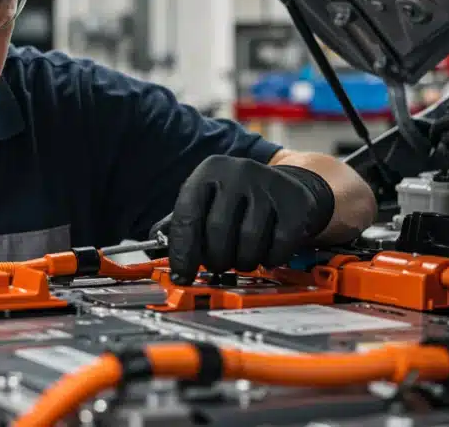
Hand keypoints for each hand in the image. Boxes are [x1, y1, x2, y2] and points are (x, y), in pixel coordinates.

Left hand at [158, 155, 334, 283]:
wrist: (291, 187)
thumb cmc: (240, 201)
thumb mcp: (206, 202)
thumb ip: (179, 222)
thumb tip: (153, 244)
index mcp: (208, 172)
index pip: (187, 215)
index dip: (182, 252)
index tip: (181, 276)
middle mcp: (237, 172)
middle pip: (217, 232)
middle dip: (215, 259)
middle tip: (218, 266)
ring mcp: (269, 185)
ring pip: (249, 242)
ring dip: (243, 262)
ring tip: (242, 258)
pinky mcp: (295, 203)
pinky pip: (278, 246)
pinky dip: (270, 259)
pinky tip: (267, 253)